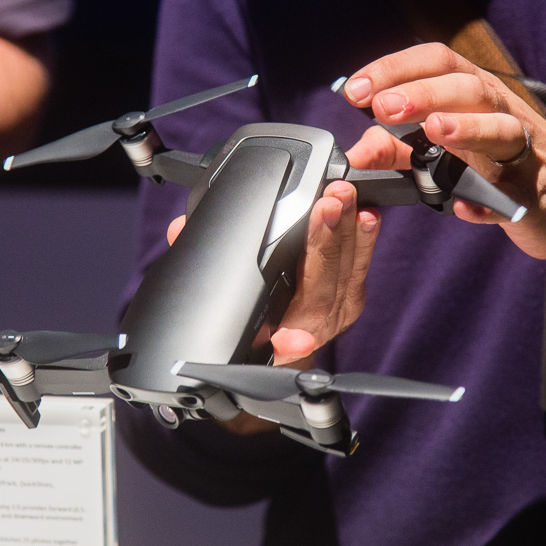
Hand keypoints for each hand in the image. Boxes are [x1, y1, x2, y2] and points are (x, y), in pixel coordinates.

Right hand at [167, 180, 381, 365]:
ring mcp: (336, 314)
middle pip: (322, 289)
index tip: (295, 339)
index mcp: (275, 342)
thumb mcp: (219, 298)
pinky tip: (365, 214)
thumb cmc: (251, 321)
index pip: (281, 340)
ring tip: (344, 196)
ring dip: (347, 232)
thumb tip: (180, 230)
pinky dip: (363, 239)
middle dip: (325, 244)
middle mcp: (309, 331)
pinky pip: (361, 267)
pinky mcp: (352, 295)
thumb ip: (197, 267)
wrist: (283, 349)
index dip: (288, 341)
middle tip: (327, 206)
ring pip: (347, 274)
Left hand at [340, 42, 545, 291]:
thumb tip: (356, 151)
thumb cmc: (505, 169)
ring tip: (433, 130)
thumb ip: (398, 149)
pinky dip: (488, 202)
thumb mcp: (447, 153)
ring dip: (467, 128)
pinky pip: (514, 194)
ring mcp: (525, 152)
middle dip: (423, 93)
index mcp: (477, 95)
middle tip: (381, 107)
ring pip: (501, 129)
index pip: (437, 62)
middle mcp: (503, 113)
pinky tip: (466, 207)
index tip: (355, 90)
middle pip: (468, 88)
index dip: (395, 69)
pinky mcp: (536, 194)